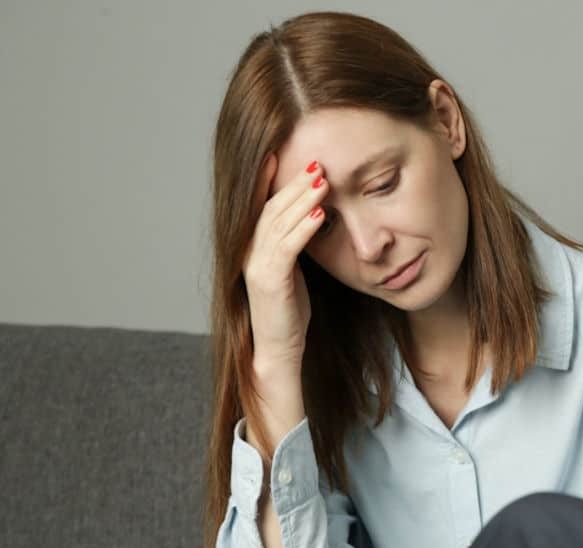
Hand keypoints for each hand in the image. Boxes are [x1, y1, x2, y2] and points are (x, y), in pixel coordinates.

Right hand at [243, 154, 329, 366]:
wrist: (278, 349)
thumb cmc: (289, 310)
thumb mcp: (291, 269)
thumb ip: (294, 242)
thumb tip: (312, 213)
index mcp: (252, 246)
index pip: (261, 204)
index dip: (268, 178)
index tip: (282, 152)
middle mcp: (248, 251)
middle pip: (271, 207)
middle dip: (294, 183)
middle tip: (316, 162)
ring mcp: (256, 265)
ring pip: (279, 222)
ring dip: (302, 199)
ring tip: (322, 179)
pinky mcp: (269, 281)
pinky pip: (288, 247)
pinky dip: (304, 228)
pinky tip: (320, 214)